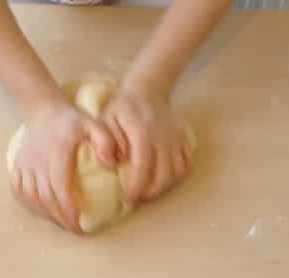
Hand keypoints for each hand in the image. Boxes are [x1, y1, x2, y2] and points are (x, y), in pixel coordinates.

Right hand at [10, 99, 117, 232]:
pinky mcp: (17, 165)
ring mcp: (24, 164)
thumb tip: (110, 164)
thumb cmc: (71, 120)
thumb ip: (105, 141)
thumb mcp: (93, 124)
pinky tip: (40, 209)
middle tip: (75, 228)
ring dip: (45, 214)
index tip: (80, 222)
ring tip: (60, 221)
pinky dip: (28, 204)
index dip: (68, 209)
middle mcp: (37, 162)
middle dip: (60, 218)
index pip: (60, 189)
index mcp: (57, 154)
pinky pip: (18, 190)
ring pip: (31, 197)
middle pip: (46, 198)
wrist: (43, 109)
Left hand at [102, 84, 190, 203]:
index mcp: (142, 131)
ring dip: (163, 186)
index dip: (136, 186)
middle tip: (136, 197)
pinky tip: (161, 177)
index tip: (127, 197)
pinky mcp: (184, 139)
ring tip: (147, 189)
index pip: (143, 166)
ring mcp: (176, 137)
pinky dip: (175, 176)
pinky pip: (185, 164)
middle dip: (150, 191)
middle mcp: (163, 135)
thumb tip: (109, 165)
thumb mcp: (105, 120)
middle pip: (163, 174)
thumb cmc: (122, 108)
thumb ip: (103, 142)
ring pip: (177, 172)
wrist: (147, 90)